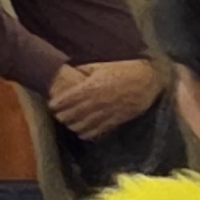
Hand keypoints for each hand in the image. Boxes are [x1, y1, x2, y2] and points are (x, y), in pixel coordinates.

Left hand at [48, 59, 166, 139]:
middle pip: (75, 112)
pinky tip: (82, 134)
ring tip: (67, 125)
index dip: (58, 103)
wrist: (149, 78)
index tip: (51, 105)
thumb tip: (68, 71)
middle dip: (64, 116)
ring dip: (74, 125)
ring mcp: (110, 111)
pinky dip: (90, 133)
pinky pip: (102, 128)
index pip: (69, 98)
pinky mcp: (120, 118)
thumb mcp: (100, 66)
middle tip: (56, 116)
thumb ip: (83, 70)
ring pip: (87, 123)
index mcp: (92, 86)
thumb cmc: (123, 69)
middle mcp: (99, 101)